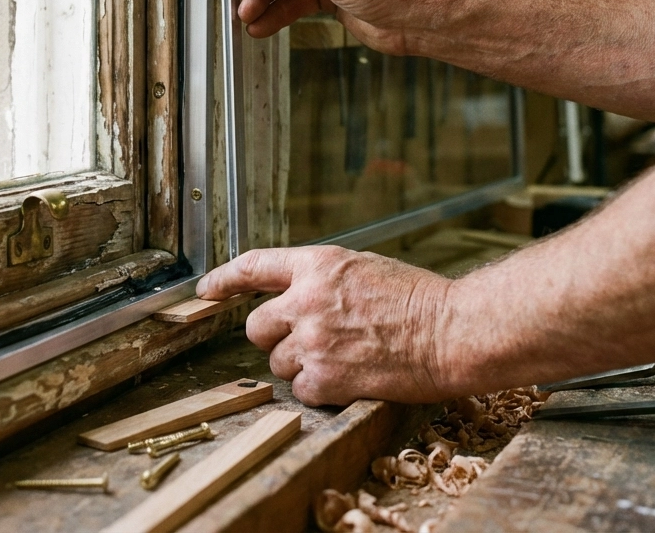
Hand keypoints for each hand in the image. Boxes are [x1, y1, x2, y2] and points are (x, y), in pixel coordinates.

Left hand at [196, 246, 451, 405]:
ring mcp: (313, 340)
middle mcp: (306, 300)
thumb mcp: (360, 268)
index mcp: (317, 265)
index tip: (206, 291)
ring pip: (276, 362)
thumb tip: (293, 294)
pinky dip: (318, 390)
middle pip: (255, 327)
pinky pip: (298, 390)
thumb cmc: (415, 298)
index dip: (223, 279)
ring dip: (299, 365)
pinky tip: (348, 378)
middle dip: (274, 337)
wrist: (449, 332)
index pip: (253, 266)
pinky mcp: (325, 377)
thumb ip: (320, 278)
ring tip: (341, 358)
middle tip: (307, 340)